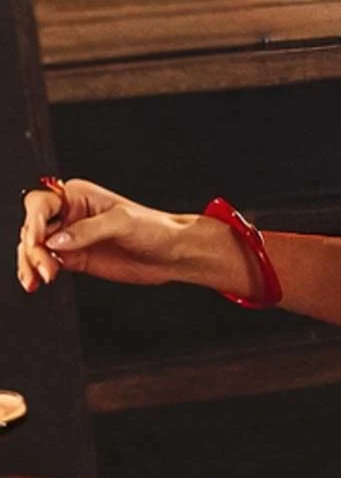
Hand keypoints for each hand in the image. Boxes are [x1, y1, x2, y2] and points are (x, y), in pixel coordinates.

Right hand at [15, 178, 207, 293]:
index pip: (41, 203)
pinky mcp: (73, 258)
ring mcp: (69, 238)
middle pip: (33, 227)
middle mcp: (69, 215)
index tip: (38, 240)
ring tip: (41, 279)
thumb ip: (89, 230)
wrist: (172, 253)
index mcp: (78, 196)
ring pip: (34, 248)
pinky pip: (44, 263)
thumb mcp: (123, 223)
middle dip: (33, 248)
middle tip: (45, 267)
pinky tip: (36, 281)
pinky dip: (36, 272)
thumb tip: (56, 241)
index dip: (34, 221)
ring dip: (30, 263)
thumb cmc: (155, 228)